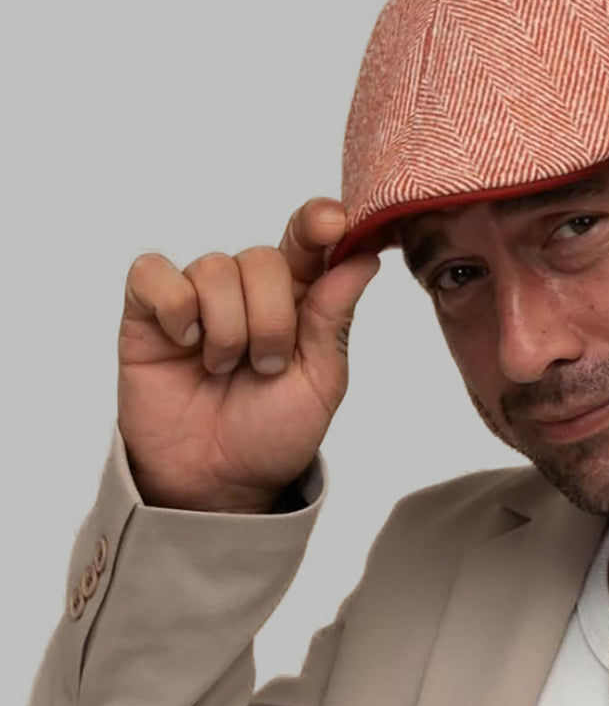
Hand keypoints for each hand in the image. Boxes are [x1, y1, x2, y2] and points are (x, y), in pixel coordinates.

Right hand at [116, 198, 379, 510]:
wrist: (217, 482)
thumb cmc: (271, 434)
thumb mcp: (319, 384)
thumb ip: (332, 320)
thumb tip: (363, 258)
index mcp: (297, 300)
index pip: (308, 240)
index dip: (318, 223)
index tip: (334, 224)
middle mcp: (247, 290)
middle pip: (261, 258)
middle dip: (270, 321)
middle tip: (265, 368)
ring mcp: (197, 296)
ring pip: (214, 268)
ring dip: (228, 330)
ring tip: (224, 371)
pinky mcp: (149, 310)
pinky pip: (155, 275)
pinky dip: (175, 309)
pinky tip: (185, 345)